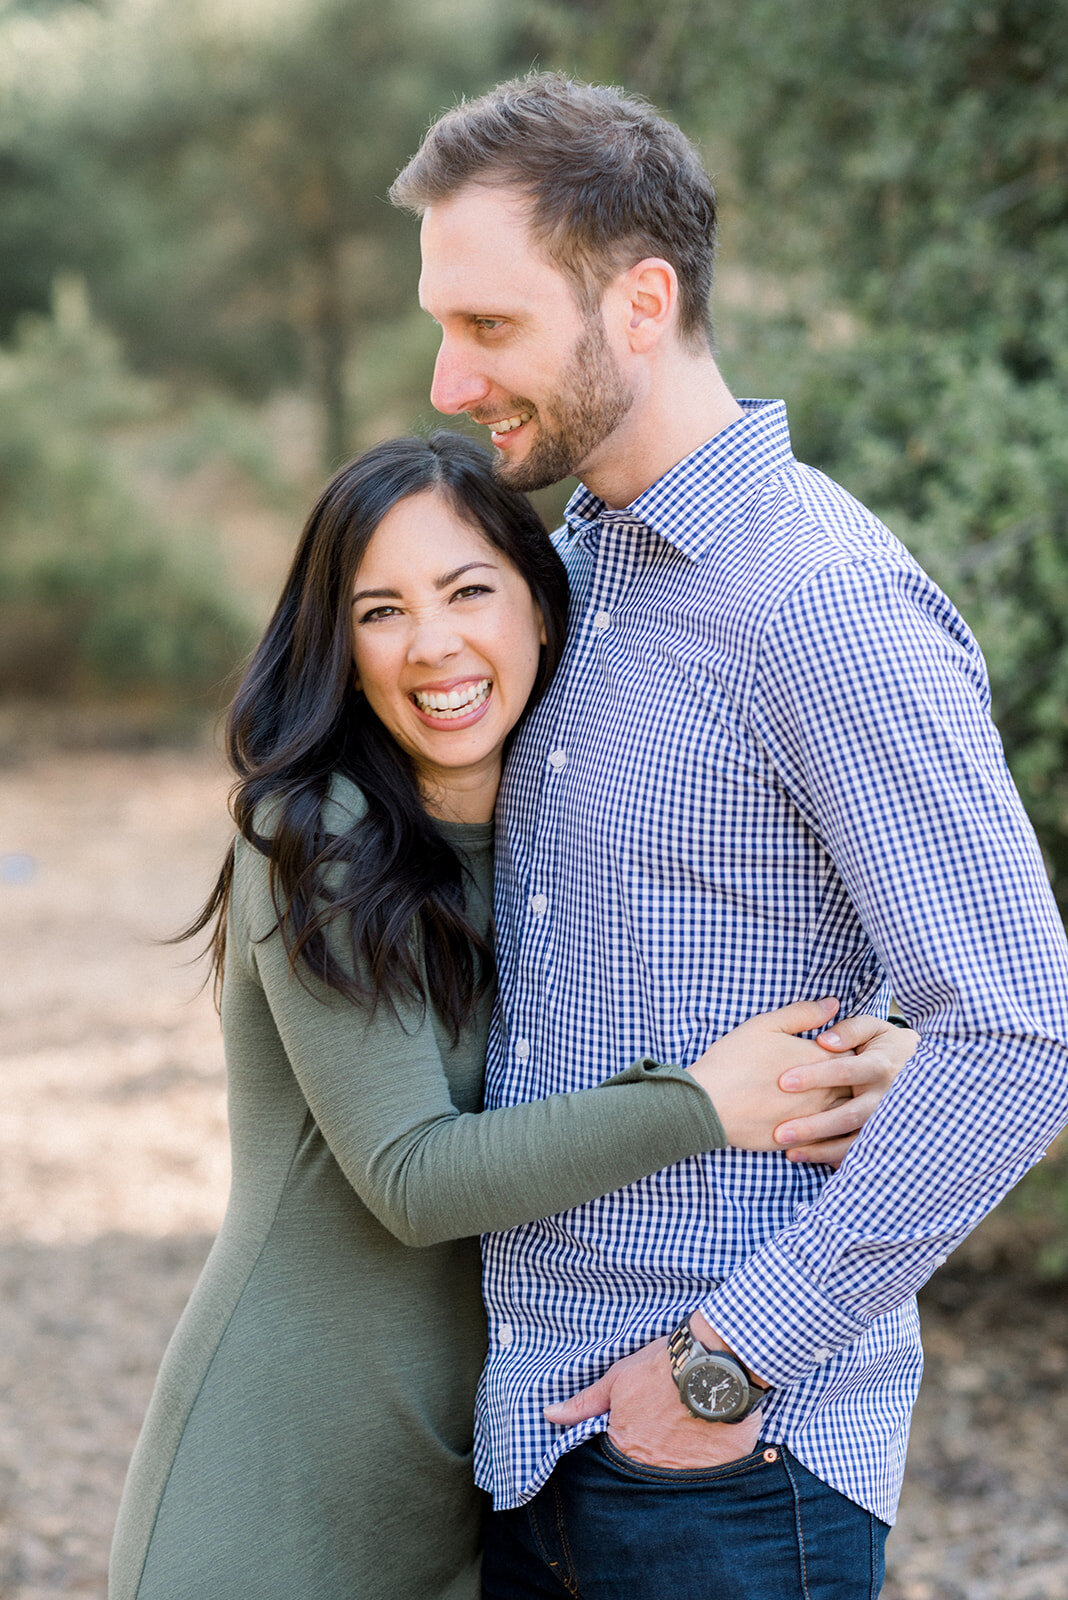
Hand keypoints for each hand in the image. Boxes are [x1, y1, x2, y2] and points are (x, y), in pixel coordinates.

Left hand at [543, 1334, 762, 1469]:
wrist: (714, 1362)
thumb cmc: (662, 1367)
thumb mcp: (619, 1378)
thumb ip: (586, 1403)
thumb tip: (550, 1415)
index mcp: (627, 1447)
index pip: (618, 1459)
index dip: (629, 1443)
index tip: (641, 1428)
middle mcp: (655, 1468)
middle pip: (649, 1471)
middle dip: (654, 1456)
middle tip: (667, 1429)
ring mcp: (690, 1473)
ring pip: (681, 1476)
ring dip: (682, 1460)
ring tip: (690, 1431)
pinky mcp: (722, 1469)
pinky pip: (714, 1474)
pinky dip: (712, 1460)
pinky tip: (713, 1437)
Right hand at [688, 996, 853, 1151]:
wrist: (709, 1103)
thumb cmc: (735, 1059)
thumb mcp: (766, 1025)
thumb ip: (803, 1014)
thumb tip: (833, 1004)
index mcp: (819, 1058)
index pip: (853, 1053)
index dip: (849, 1050)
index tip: (841, 1049)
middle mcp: (825, 1090)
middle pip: (855, 1085)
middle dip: (851, 1079)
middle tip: (843, 1075)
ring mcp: (815, 1118)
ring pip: (846, 1114)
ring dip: (844, 1106)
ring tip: (834, 1100)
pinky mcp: (802, 1140)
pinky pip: (829, 1139)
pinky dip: (830, 1132)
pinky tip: (822, 1126)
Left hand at [775, 1013, 919, 1166]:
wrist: (922, 1069)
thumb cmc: (884, 1044)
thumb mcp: (873, 1028)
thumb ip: (849, 1030)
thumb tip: (824, 1041)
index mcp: (880, 1066)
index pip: (844, 1071)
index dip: (814, 1076)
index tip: (783, 1082)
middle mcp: (885, 1098)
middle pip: (848, 1115)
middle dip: (814, 1125)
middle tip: (781, 1131)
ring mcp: (886, 1122)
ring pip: (853, 1141)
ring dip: (821, 1149)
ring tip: (789, 1152)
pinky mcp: (884, 1137)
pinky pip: (859, 1153)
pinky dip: (834, 1158)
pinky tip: (809, 1159)